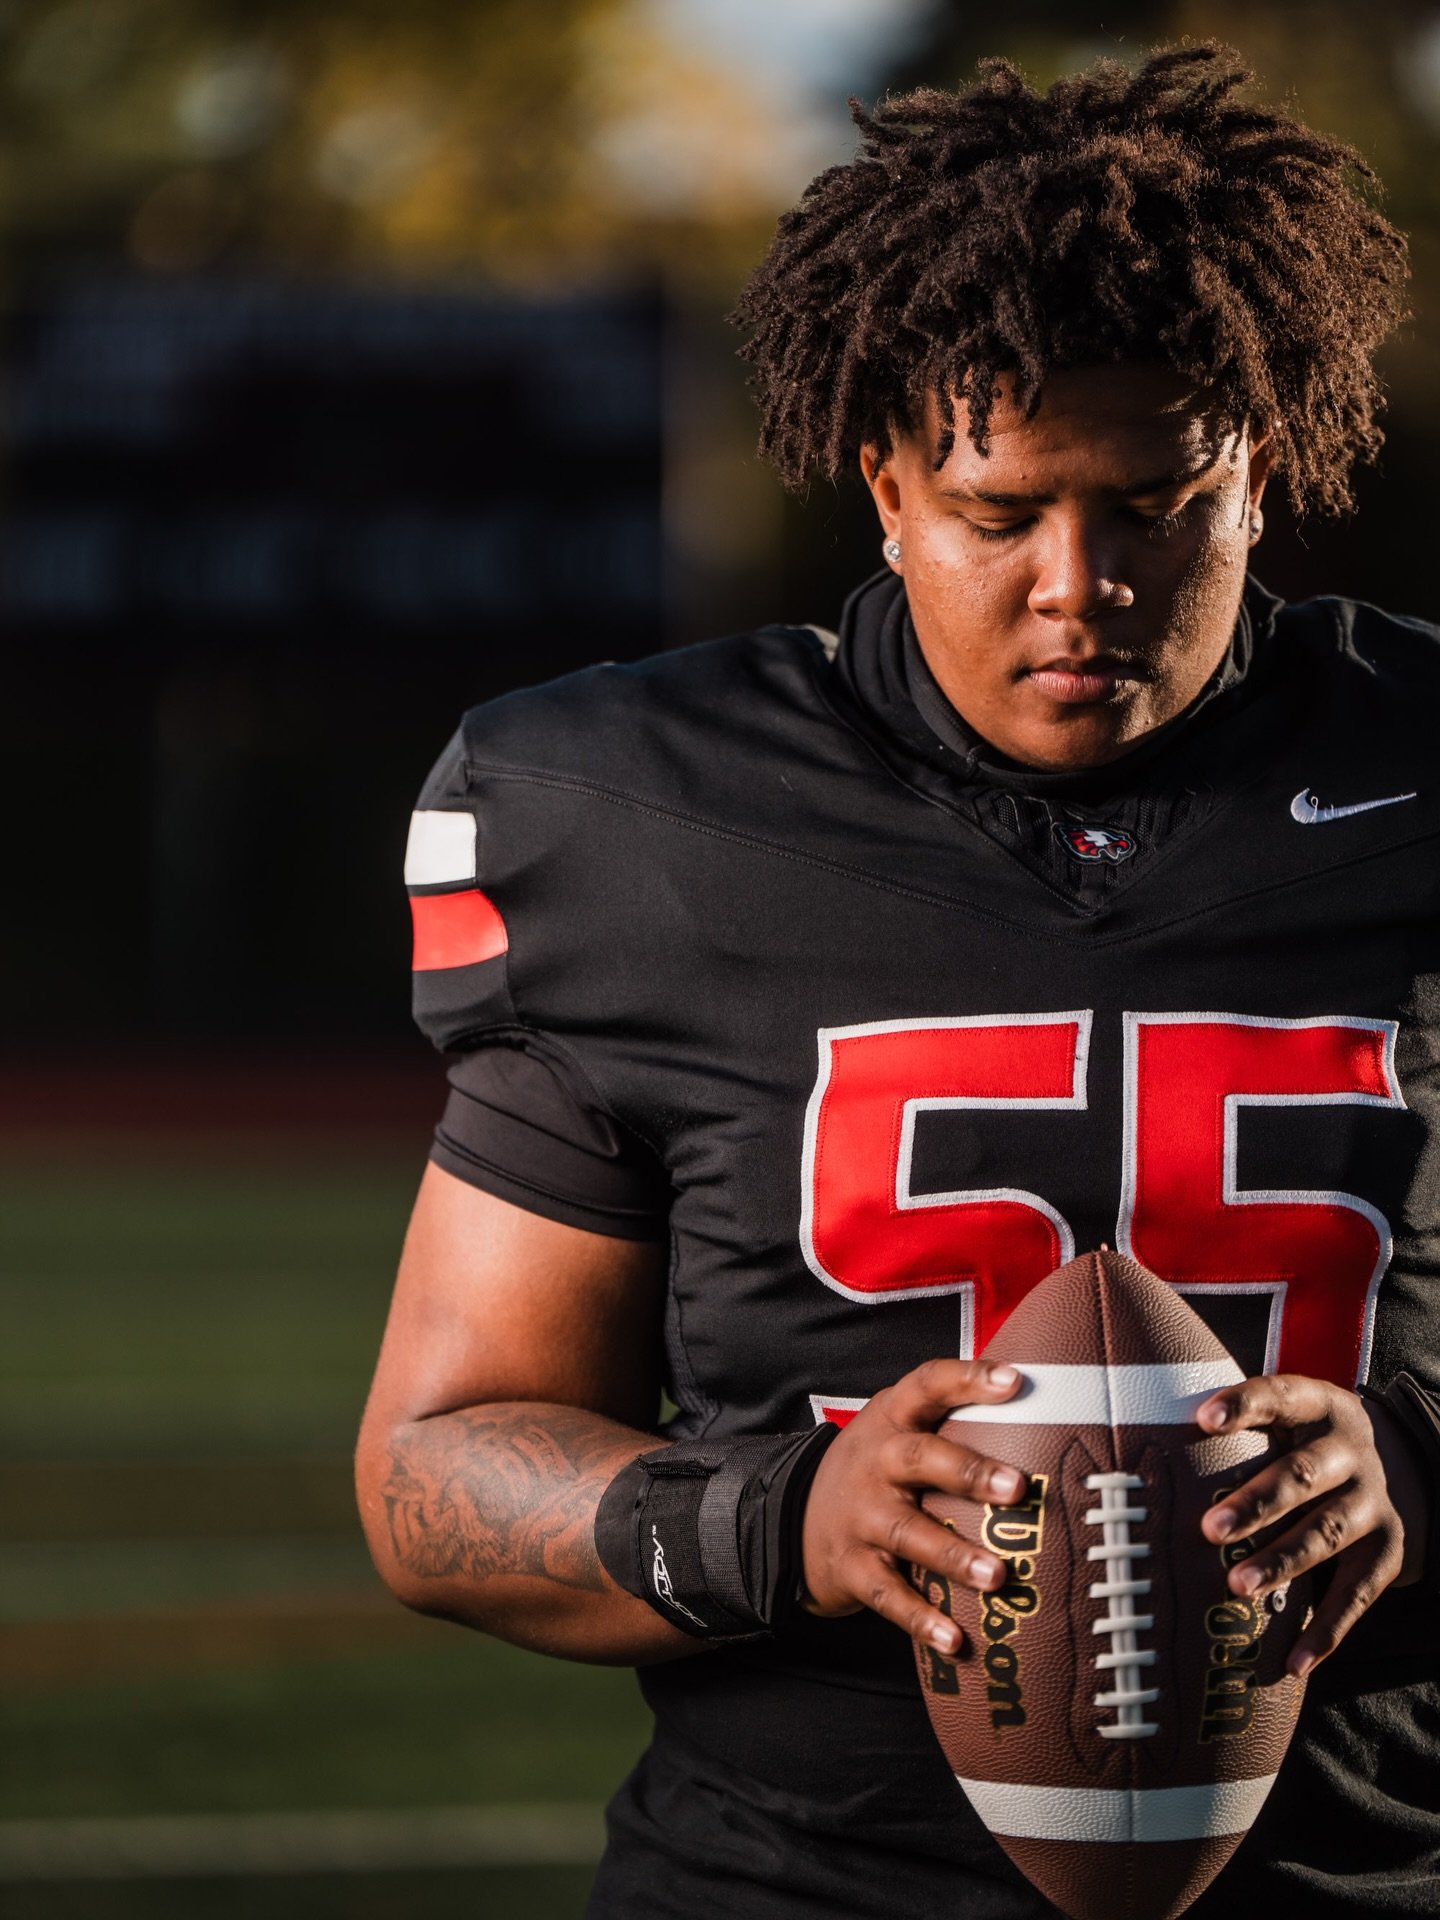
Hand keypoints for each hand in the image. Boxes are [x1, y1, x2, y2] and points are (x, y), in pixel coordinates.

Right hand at [801, 1358, 1026, 1655]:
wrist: (790, 1516)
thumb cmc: (875, 1471)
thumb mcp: (898, 1430)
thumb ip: (952, 1422)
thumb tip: (1048, 1414)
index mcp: (893, 1419)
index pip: (929, 1385)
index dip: (969, 1379)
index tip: (1014, 1380)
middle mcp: (877, 1462)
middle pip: (920, 1458)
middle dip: (969, 1472)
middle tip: (1017, 1488)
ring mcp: (862, 1516)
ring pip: (909, 1533)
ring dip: (954, 1555)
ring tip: (998, 1575)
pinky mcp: (852, 1567)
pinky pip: (888, 1595)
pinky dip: (921, 1620)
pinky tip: (955, 1640)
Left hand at [1196, 1373, 1429, 1676]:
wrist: (1404, 1465)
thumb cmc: (1303, 1441)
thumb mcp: (1285, 1417)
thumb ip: (1233, 1428)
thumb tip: (1136, 1439)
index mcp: (1319, 1406)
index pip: (1281, 1396)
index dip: (1245, 1405)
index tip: (1202, 1419)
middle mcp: (1351, 1451)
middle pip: (1302, 1475)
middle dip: (1256, 1502)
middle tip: (1209, 1528)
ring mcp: (1373, 1501)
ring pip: (1327, 1533)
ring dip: (1282, 1562)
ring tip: (1236, 1585)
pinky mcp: (1389, 1551)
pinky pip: (1357, 1595)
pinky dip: (1325, 1631)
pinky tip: (1290, 1661)